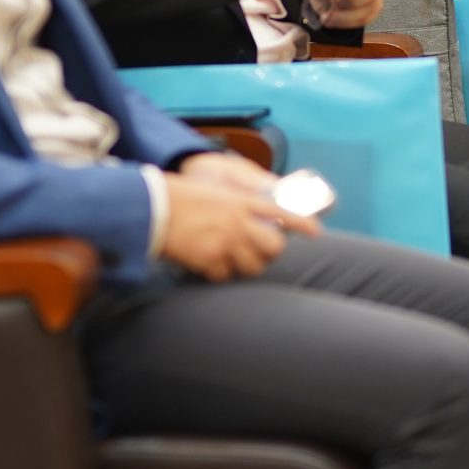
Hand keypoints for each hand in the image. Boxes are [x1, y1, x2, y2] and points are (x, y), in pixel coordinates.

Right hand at [166, 150, 317, 279]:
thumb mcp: (216, 192)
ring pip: (253, 266)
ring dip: (245, 266)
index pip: (281, 212)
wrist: (152, 206)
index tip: (315, 232)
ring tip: (230, 259)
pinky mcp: (210, 260)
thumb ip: (237, 205)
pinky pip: (225, 276)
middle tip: (259, 252)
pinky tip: (208, 263)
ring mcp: (226, 242)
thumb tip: (253, 219)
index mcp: (240, 201)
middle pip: (274, 247)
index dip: (301, 223)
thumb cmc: (179, 195)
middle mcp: (238, 221)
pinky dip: (218, 273)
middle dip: (270, 253)